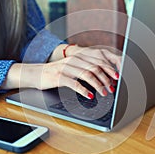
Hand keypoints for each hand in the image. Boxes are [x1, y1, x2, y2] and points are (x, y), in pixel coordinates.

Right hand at [2, 45, 121, 98]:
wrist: (36, 73)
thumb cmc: (56, 73)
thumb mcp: (72, 68)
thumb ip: (85, 70)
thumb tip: (103, 79)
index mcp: (79, 57)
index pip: (98, 62)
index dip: (109, 69)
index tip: (117, 77)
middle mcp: (74, 60)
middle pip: (95, 68)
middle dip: (106, 78)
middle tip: (113, 87)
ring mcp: (66, 68)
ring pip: (87, 75)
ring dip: (98, 85)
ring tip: (104, 93)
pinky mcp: (59, 76)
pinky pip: (74, 83)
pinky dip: (84, 90)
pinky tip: (89, 96)